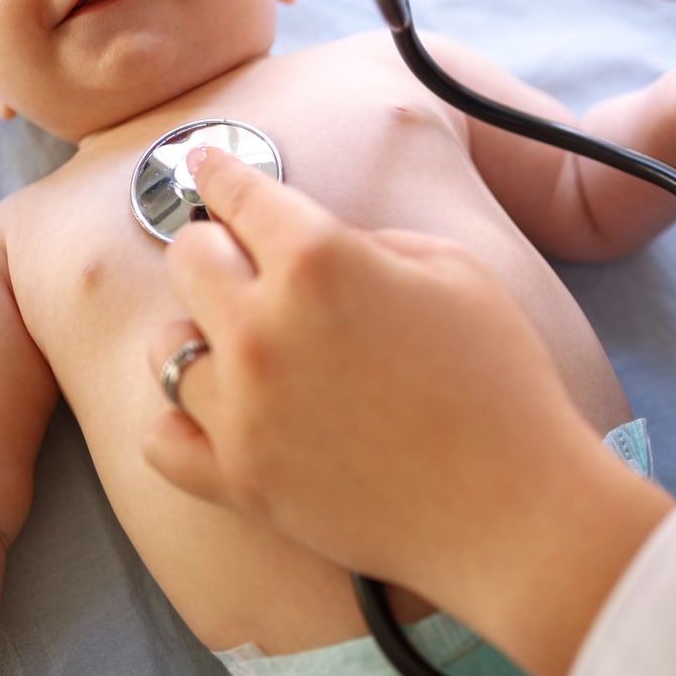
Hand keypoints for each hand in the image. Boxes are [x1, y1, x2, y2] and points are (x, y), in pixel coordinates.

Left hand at [141, 149, 671, 642]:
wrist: (514, 509)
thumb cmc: (500, 382)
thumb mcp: (455, 269)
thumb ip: (371, 241)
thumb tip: (322, 248)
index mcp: (318, 260)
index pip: (236, 193)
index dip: (221, 171)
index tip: (209, 166)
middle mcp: (263, 327)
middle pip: (186, 259)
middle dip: (212, 246)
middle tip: (241, 258)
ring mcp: (242, 410)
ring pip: (165, 347)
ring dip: (196, 333)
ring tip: (239, 344)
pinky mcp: (239, 480)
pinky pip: (161, 439)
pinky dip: (182, 422)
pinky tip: (219, 413)